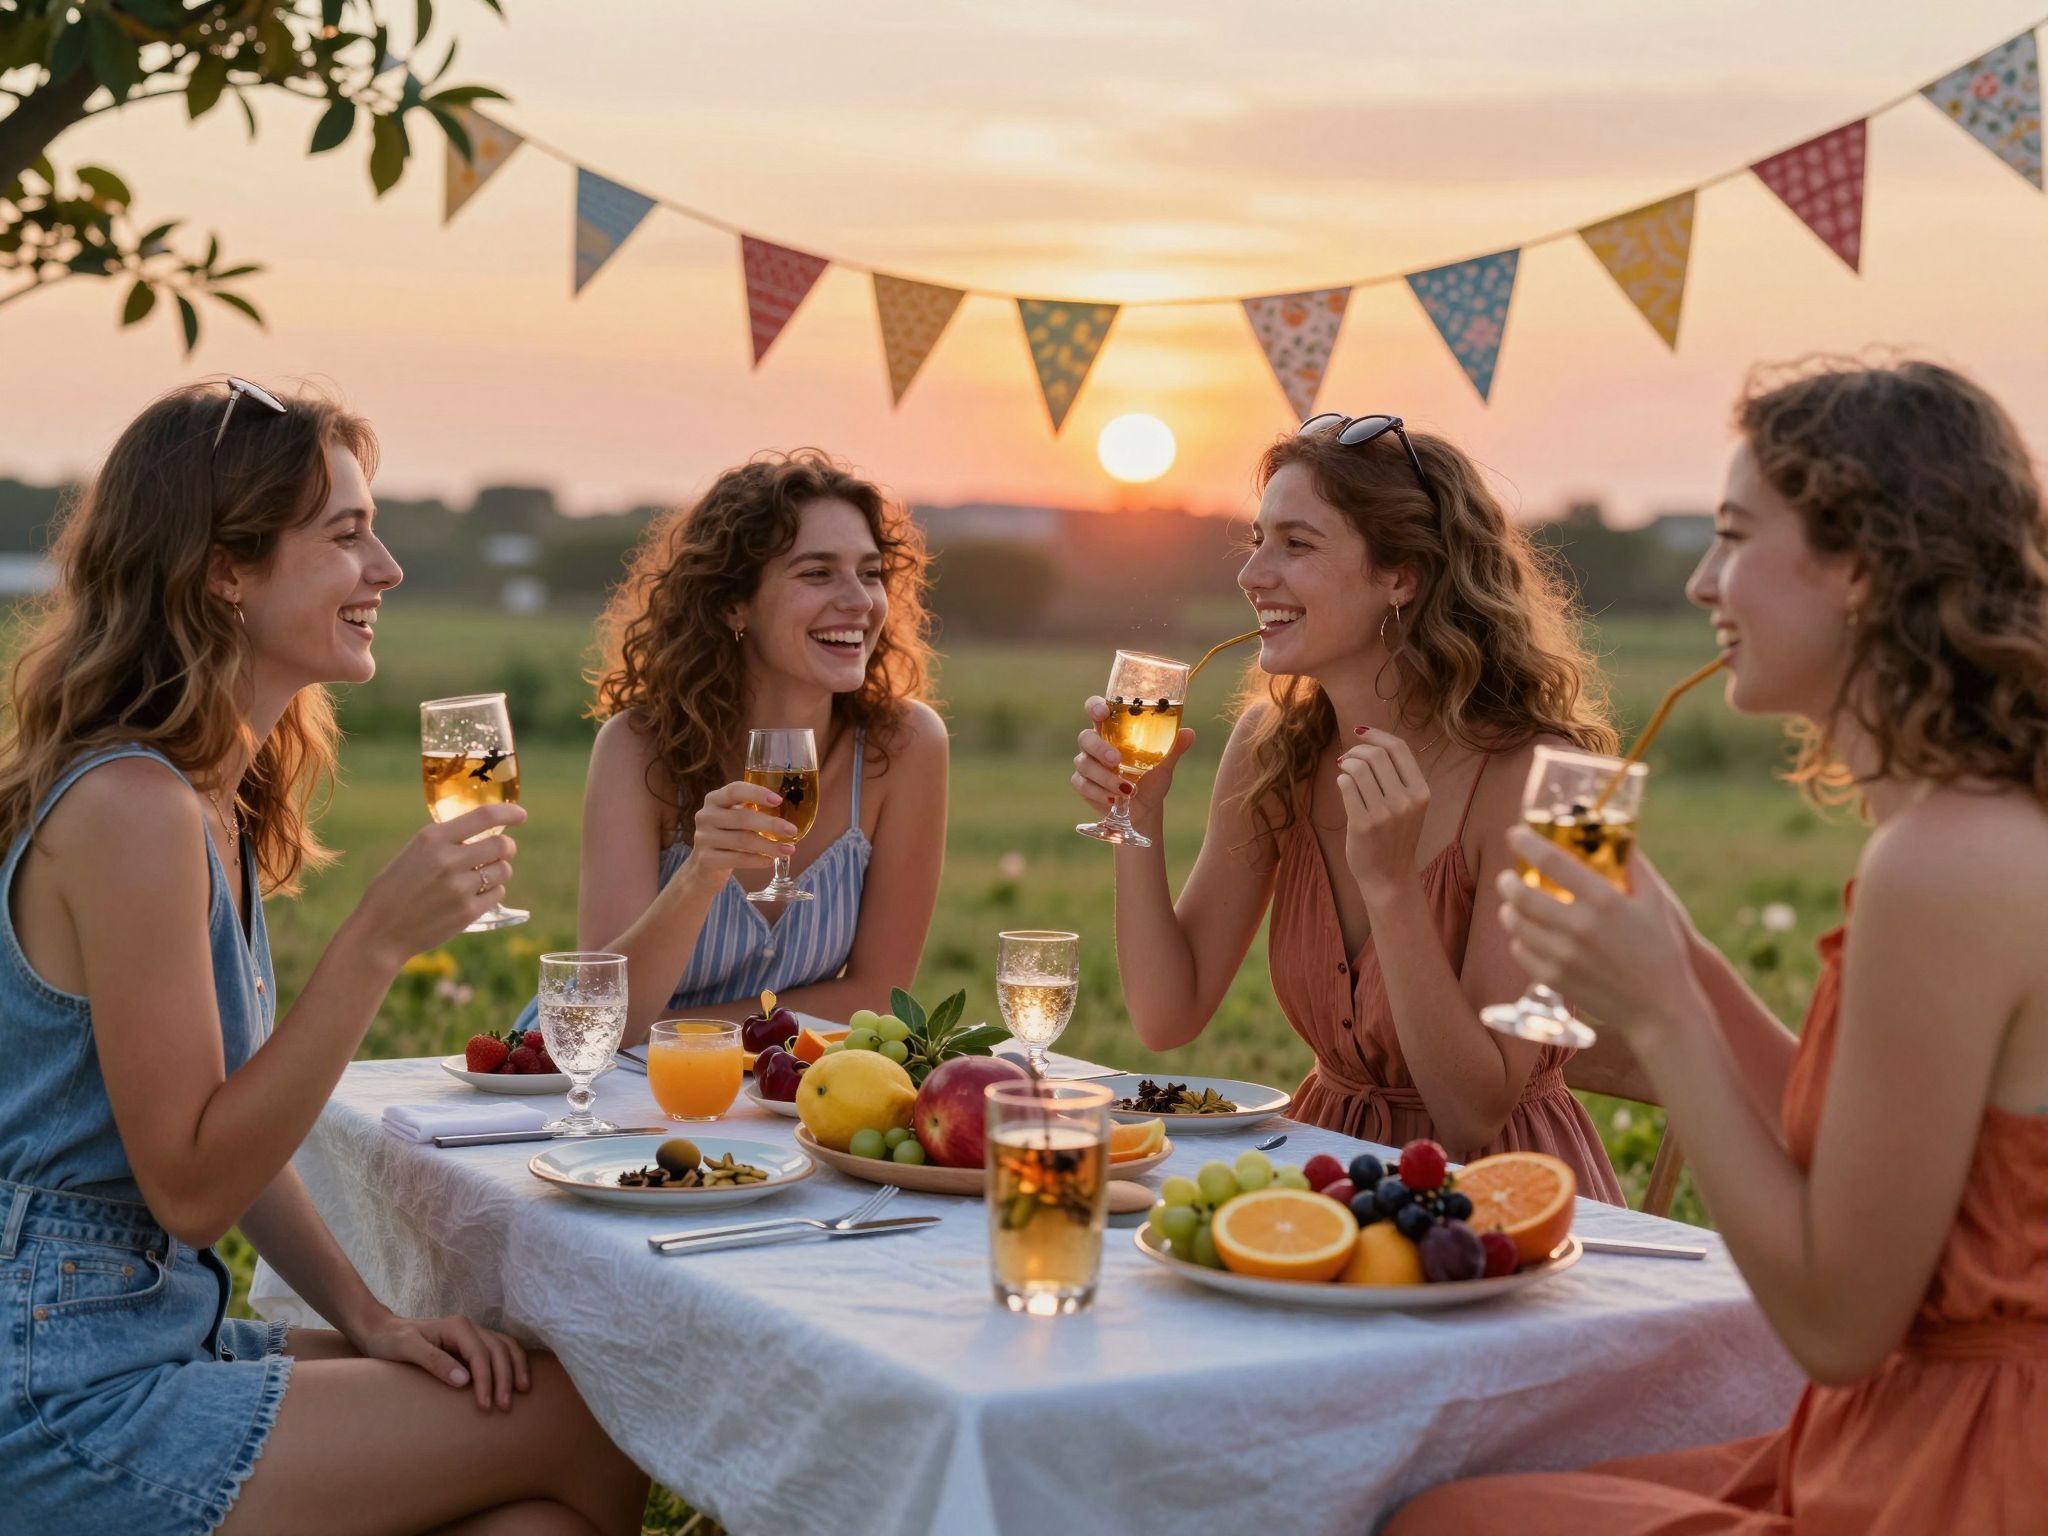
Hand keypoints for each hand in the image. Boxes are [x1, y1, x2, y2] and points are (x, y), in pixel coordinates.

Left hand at [348, 1308, 530, 1411]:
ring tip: (521, 1392)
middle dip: (505, 1378)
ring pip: (505, 1347)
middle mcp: (470, 1327)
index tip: (485, 1406)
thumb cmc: (391, 1341)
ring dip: (516, 1368)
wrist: (381, 1331)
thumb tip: (464, 1380)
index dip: (487, 1380)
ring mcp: (473, 1334)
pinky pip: (500, 1349)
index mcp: (457, 1327)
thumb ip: (435, 1362)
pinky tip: (516, 1377)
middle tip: (505, 1407)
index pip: (481, 1354)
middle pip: (499, 1350)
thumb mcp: (407, 1350)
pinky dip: (512, 1362)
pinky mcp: (471, 1343)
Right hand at [349, 803, 525, 967]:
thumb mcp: (413, 853)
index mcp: (433, 838)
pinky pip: (497, 894)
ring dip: (498, 873)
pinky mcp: (468, 911)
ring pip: (504, 871)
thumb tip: (484, 833)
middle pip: (503, 845)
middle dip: (506, 848)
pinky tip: (471, 898)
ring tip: (477, 879)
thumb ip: (445, 842)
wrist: (380, 932)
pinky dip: (491, 894)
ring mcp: (460, 886)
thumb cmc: (394, 890)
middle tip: (500, 853)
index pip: (484, 816)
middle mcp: (449, 859)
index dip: (509, 813)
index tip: (522, 815)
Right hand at [676, 780, 799, 893]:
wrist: (704, 864)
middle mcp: (706, 815)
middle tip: (792, 830)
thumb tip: (793, 810)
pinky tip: (770, 861)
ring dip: (769, 846)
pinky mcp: (706, 859)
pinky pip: (737, 859)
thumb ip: (754, 810)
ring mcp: (703, 838)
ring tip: (789, 850)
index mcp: (715, 799)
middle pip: (742, 818)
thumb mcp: (736, 817)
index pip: (735, 790)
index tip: (779, 800)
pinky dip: (757, 860)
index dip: (757, 793)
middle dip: (771, 824)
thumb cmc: (728, 834)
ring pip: (742, 840)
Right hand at [1071, 695, 1194, 829]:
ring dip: (1104, 777)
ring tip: (1125, 789)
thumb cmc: (1152, 779)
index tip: (1103, 712)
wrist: (1143, 810)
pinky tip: (1114, 799)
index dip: (1095, 707)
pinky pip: (1082, 785)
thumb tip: (1189, 733)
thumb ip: (1173, 747)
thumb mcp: (1165, 763)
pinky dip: (1098, 793)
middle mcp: (1096, 744)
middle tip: (1117, 760)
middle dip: (1099, 749)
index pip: (1096, 709)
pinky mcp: (1083, 784)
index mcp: (1112, 730)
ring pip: (1084, 764)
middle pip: (1085, 738)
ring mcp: (1087, 764)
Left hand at [1336, 728, 1428, 904]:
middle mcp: (1406, 801)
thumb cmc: (1395, 837)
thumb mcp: (1409, 806)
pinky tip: (1342, 785)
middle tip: (1347, 758)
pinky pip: (1346, 785)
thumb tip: (1369, 743)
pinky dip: (1341, 780)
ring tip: (1344, 772)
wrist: (1389, 876)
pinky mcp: (1362, 824)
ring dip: (1346, 764)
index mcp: (1421, 792)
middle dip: (1356, 750)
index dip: (1377, 735)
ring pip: (1358, 768)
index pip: (1399, 749)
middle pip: (1376, 755)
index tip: (1361, 731)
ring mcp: (1385, 813)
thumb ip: (1397, 778)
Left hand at [1495, 826, 1696, 1036]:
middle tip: (1508, 877)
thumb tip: (1619, 835)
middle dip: (1508, 881)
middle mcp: (1579, 926)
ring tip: (1514, 905)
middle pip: (1521, 894)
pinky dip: (1519, 939)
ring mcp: (1564, 955)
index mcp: (1604, 901)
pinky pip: (1520, 951)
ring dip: (1509, 909)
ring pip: (1516, 923)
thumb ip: (1635, 865)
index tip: (1515, 834)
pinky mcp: (1555, 979)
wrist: (1661, 1009)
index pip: (1551, 861)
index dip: (1527, 842)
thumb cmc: (1662, 950)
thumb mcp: (1656, 901)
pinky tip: (1528, 935)